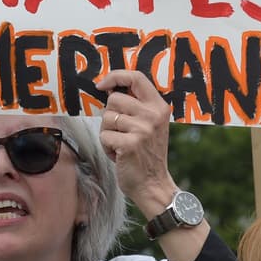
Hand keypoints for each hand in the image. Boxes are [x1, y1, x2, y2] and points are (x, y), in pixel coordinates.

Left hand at [96, 69, 176, 217]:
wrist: (153, 184)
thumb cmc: (146, 154)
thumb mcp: (150, 125)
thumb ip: (136, 106)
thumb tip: (109, 89)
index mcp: (159, 106)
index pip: (136, 77)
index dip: (115, 77)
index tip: (102, 85)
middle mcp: (153, 115)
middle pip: (114, 100)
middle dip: (110, 117)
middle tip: (122, 133)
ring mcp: (143, 129)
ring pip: (106, 118)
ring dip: (108, 133)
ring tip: (121, 145)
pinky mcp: (130, 143)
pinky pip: (104, 136)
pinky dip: (107, 147)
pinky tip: (119, 155)